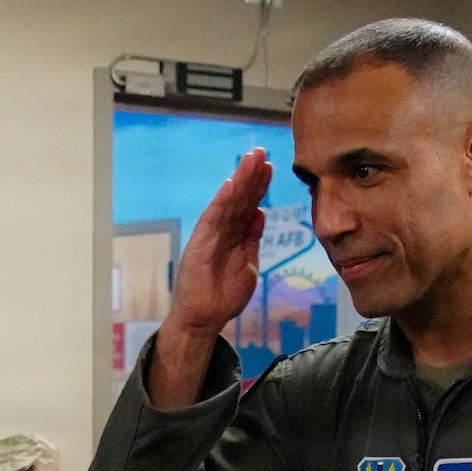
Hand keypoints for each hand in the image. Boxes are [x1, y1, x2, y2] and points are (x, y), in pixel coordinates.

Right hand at [145, 148, 271, 408]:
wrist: (205, 318)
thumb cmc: (224, 295)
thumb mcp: (248, 263)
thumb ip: (252, 239)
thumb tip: (260, 214)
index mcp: (234, 234)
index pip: (248, 204)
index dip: (259, 186)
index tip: (271, 166)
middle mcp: (222, 230)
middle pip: (239, 198)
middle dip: (251, 175)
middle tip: (262, 152)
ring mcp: (210, 235)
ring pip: (227, 203)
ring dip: (239, 180)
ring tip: (251, 159)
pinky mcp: (200, 245)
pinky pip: (212, 219)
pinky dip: (221, 202)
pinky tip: (230, 185)